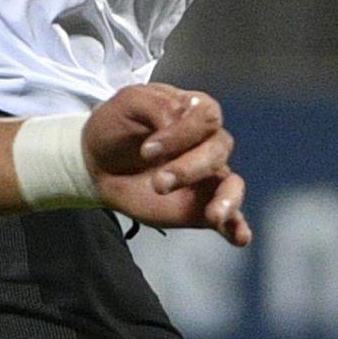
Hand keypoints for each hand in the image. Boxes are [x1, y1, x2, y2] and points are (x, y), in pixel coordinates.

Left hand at [84, 85, 251, 244]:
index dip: (181, 134)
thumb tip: (178, 121)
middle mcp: (208, 143)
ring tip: (215, 215)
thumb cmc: (117, 126)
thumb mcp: (129, 101)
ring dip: (227, 199)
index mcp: (194, 113)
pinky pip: (229, 219)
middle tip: (157, 183)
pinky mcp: (200, 207)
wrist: (97, 161)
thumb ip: (157, 105)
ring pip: (232, 185)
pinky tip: (240, 237)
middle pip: (219, 150)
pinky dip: (237, 228)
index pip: (207, 118)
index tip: (146, 150)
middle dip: (189, 169)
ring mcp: (207, 178)